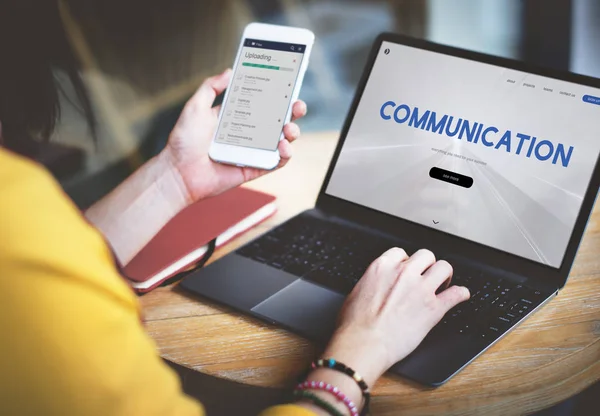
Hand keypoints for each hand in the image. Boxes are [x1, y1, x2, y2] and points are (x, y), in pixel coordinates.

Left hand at [162, 69, 306, 201]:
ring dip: (292, 132)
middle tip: (297, 105)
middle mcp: (249, 133)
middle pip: (278, 119)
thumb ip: (211, 87)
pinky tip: (283, 147)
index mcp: (237, 116)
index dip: (278, 93)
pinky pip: (276, 162)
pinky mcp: (255, 168)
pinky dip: (285, 155)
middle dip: (292, 111)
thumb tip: (230, 71)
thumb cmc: (183, 141)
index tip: (288, 84)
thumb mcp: (195, 107)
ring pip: (282, 140)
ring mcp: (253, 151)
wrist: (178, 172)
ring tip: (288, 129)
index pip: (263, 101)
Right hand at [322, 248, 469, 386]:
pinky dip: (461, 294)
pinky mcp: (434, 308)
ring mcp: (421, 289)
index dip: (406, 262)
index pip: (401, 252)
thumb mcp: (357, 292)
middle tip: (426, 276)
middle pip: (426, 255)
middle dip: (427, 265)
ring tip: (443, 284)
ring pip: (444, 268)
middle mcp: (404, 273)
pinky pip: (456, 294)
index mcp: (382, 267)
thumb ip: (372, 282)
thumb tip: (375, 286)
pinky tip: (460, 295)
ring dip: (444, 275)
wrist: (364, 343)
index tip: (407, 270)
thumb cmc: (355, 324)